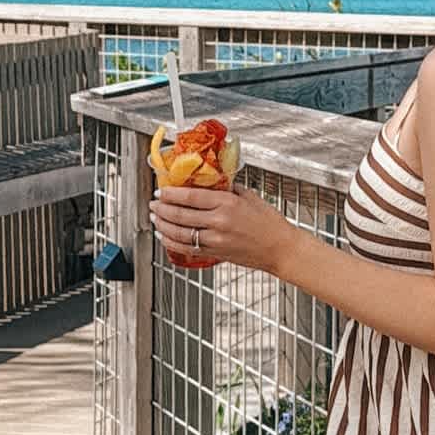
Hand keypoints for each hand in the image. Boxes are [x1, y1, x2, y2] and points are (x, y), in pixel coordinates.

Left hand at [149, 180, 294, 274]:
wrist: (281, 249)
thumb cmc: (270, 223)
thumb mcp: (249, 197)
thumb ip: (227, 188)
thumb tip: (208, 181)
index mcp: (227, 203)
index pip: (190, 196)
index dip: (170, 193)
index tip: (161, 190)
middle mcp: (219, 222)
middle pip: (180, 214)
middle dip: (162, 208)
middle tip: (153, 203)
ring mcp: (215, 240)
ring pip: (179, 233)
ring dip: (163, 225)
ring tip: (155, 218)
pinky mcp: (215, 253)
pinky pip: (186, 248)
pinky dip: (172, 242)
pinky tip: (165, 236)